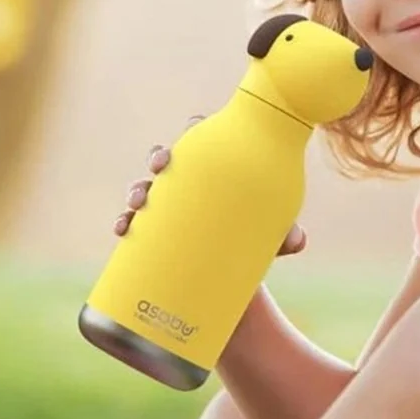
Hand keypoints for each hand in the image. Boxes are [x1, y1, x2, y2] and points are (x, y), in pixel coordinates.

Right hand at [113, 115, 306, 254]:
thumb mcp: (270, 240)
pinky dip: (124, 223)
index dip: (193, 129)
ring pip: (144, 190)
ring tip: (138, 204)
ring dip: (136, 190)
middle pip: (167, 160)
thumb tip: (296, 240)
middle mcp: (187, 188)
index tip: (192, 128)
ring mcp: (169, 212)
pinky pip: (132, 225)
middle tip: (161, 167)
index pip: (202, 141)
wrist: (236, 289)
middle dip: (159, 157)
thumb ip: (284, 236)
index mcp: (215, 176)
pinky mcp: (155, 239)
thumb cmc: (255, 248)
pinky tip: (122, 229)